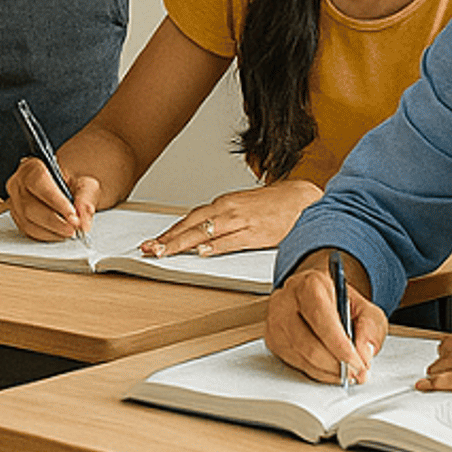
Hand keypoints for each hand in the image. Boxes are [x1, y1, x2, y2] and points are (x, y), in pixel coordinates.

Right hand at [5, 155, 101, 242]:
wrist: (69, 188)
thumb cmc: (74, 182)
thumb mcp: (86, 184)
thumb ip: (85, 200)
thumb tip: (82, 221)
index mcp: (32, 166)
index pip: (39, 182)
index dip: (55, 201)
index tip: (72, 215)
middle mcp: (18, 183)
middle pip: (29, 205)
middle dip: (54, 221)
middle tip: (74, 227)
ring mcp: (15, 202)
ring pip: (27, 221)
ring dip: (51, 230)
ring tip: (70, 231)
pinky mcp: (18, 218)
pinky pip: (28, 231)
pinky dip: (47, 235)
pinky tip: (60, 232)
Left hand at [138, 180, 322, 257]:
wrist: (302, 199)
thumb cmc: (273, 205)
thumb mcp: (242, 208)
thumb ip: (223, 220)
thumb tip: (202, 235)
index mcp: (223, 204)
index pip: (189, 218)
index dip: (169, 231)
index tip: (153, 241)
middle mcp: (228, 210)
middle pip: (191, 225)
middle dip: (168, 238)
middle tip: (149, 248)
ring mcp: (241, 221)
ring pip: (205, 232)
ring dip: (182, 243)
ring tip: (164, 252)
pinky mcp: (257, 234)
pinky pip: (231, 241)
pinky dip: (215, 246)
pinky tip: (201, 252)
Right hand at [265, 259, 384, 386]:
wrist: (319, 298)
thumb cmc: (341, 303)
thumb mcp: (366, 310)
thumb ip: (370, 329)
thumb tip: (363, 353)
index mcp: (310, 284)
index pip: (320, 317)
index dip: (339, 345)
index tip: (357, 363)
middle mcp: (286, 299)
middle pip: (308, 343)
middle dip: (337, 364)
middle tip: (357, 372)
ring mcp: (275, 319)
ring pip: (301, 357)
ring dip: (328, 371)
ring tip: (346, 372)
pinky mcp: (272, 338)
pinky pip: (294, 364)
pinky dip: (317, 372)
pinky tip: (329, 368)